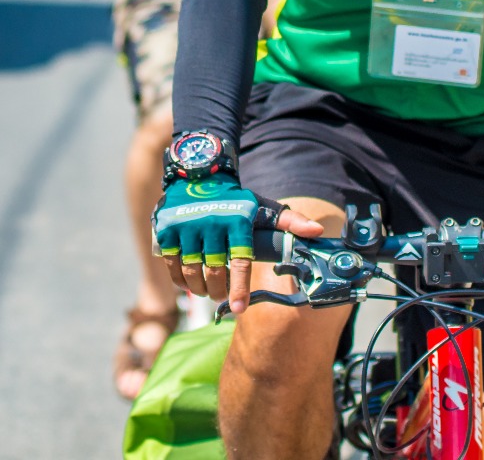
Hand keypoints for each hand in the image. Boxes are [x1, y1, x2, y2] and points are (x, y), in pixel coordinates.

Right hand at [153, 175, 323, 314]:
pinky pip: (172, 264)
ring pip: (191, 270)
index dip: (239, 288)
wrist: (199, 175)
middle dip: (219, 291)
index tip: (239, 309)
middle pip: (213, 270)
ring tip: (207, 292)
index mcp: (237, 221)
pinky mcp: (165, 229)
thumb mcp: (264, 208)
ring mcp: (185, 226)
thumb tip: (317, 232)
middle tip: (222, 298)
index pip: (239, 261)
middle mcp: (210, 222)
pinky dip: (180, 279)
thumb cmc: (236, 201)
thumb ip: (290, 222)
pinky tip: (188, 283)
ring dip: (199, 289)